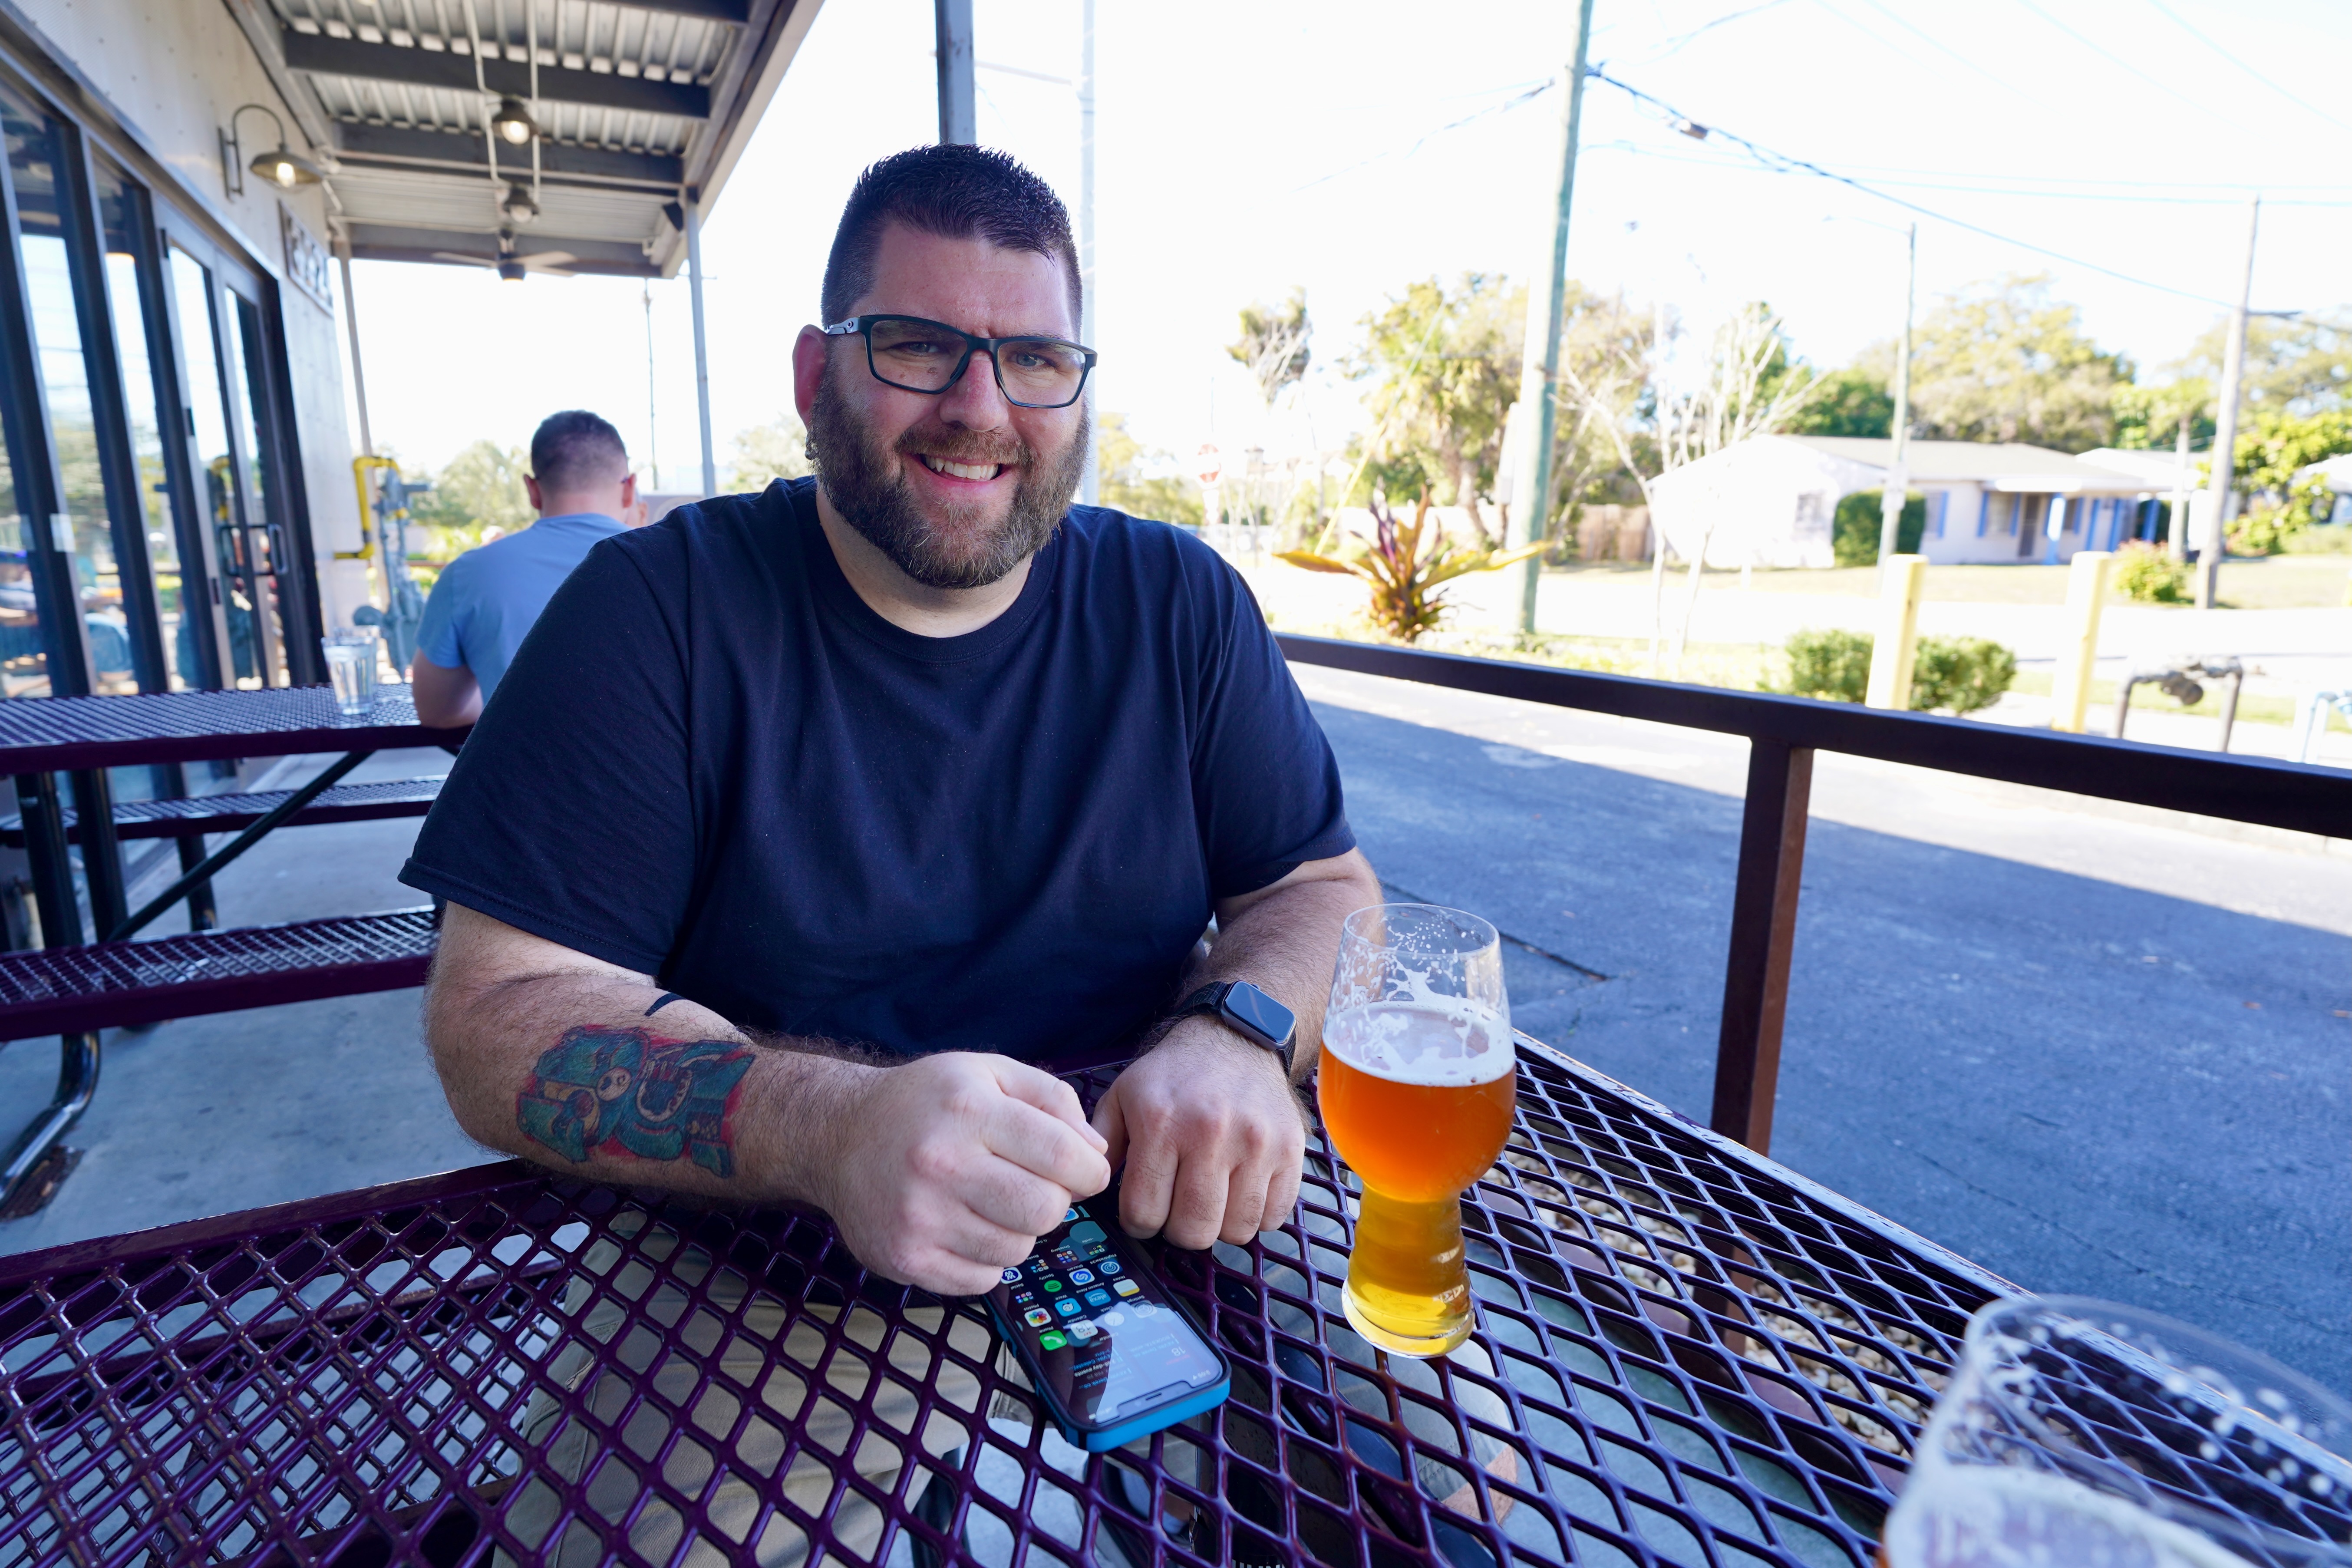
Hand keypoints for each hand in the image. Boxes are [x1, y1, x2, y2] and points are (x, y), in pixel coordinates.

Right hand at [806, 1052, 1109, 1295]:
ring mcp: (919, 1217)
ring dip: (1019, 1231)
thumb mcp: (988, 1072)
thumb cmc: (926, 1102)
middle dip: (1055, 1202)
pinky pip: (983, 1278)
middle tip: (1033, 1187)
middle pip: (1045, 1210)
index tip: (1085, 1172)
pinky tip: (965, 1226)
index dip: (1090, 1171)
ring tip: (992, 1203)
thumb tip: (1097, 1153)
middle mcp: (941, 1163)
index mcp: (969, 1109)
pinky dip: (987, 1258)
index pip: (1063, 1155)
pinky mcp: (905, 1258)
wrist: (838, 1134)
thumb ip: (1052, 1099)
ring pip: (1017, 1249)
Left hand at [1092, 1019, 1305, 1248]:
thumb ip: (1100, 1143)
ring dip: (1219, 1225)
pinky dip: (1257, 1216)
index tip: (1144, 1209)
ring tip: (1210, 1197)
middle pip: (1193, 1231)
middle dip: (1179, 1230)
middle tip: (1178, 1207)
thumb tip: (1084, 1186)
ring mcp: (1257, 1143)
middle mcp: (1211, 1133)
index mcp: (1161, 1123)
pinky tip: (1241, 1190)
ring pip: (1236, 1231)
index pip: (1144, 1213)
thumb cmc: (1174, 1077)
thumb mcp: (1123, 1096)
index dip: (1139, 1221)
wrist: (1235, 1040)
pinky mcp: (1291, 1149)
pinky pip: (1275, 1216)